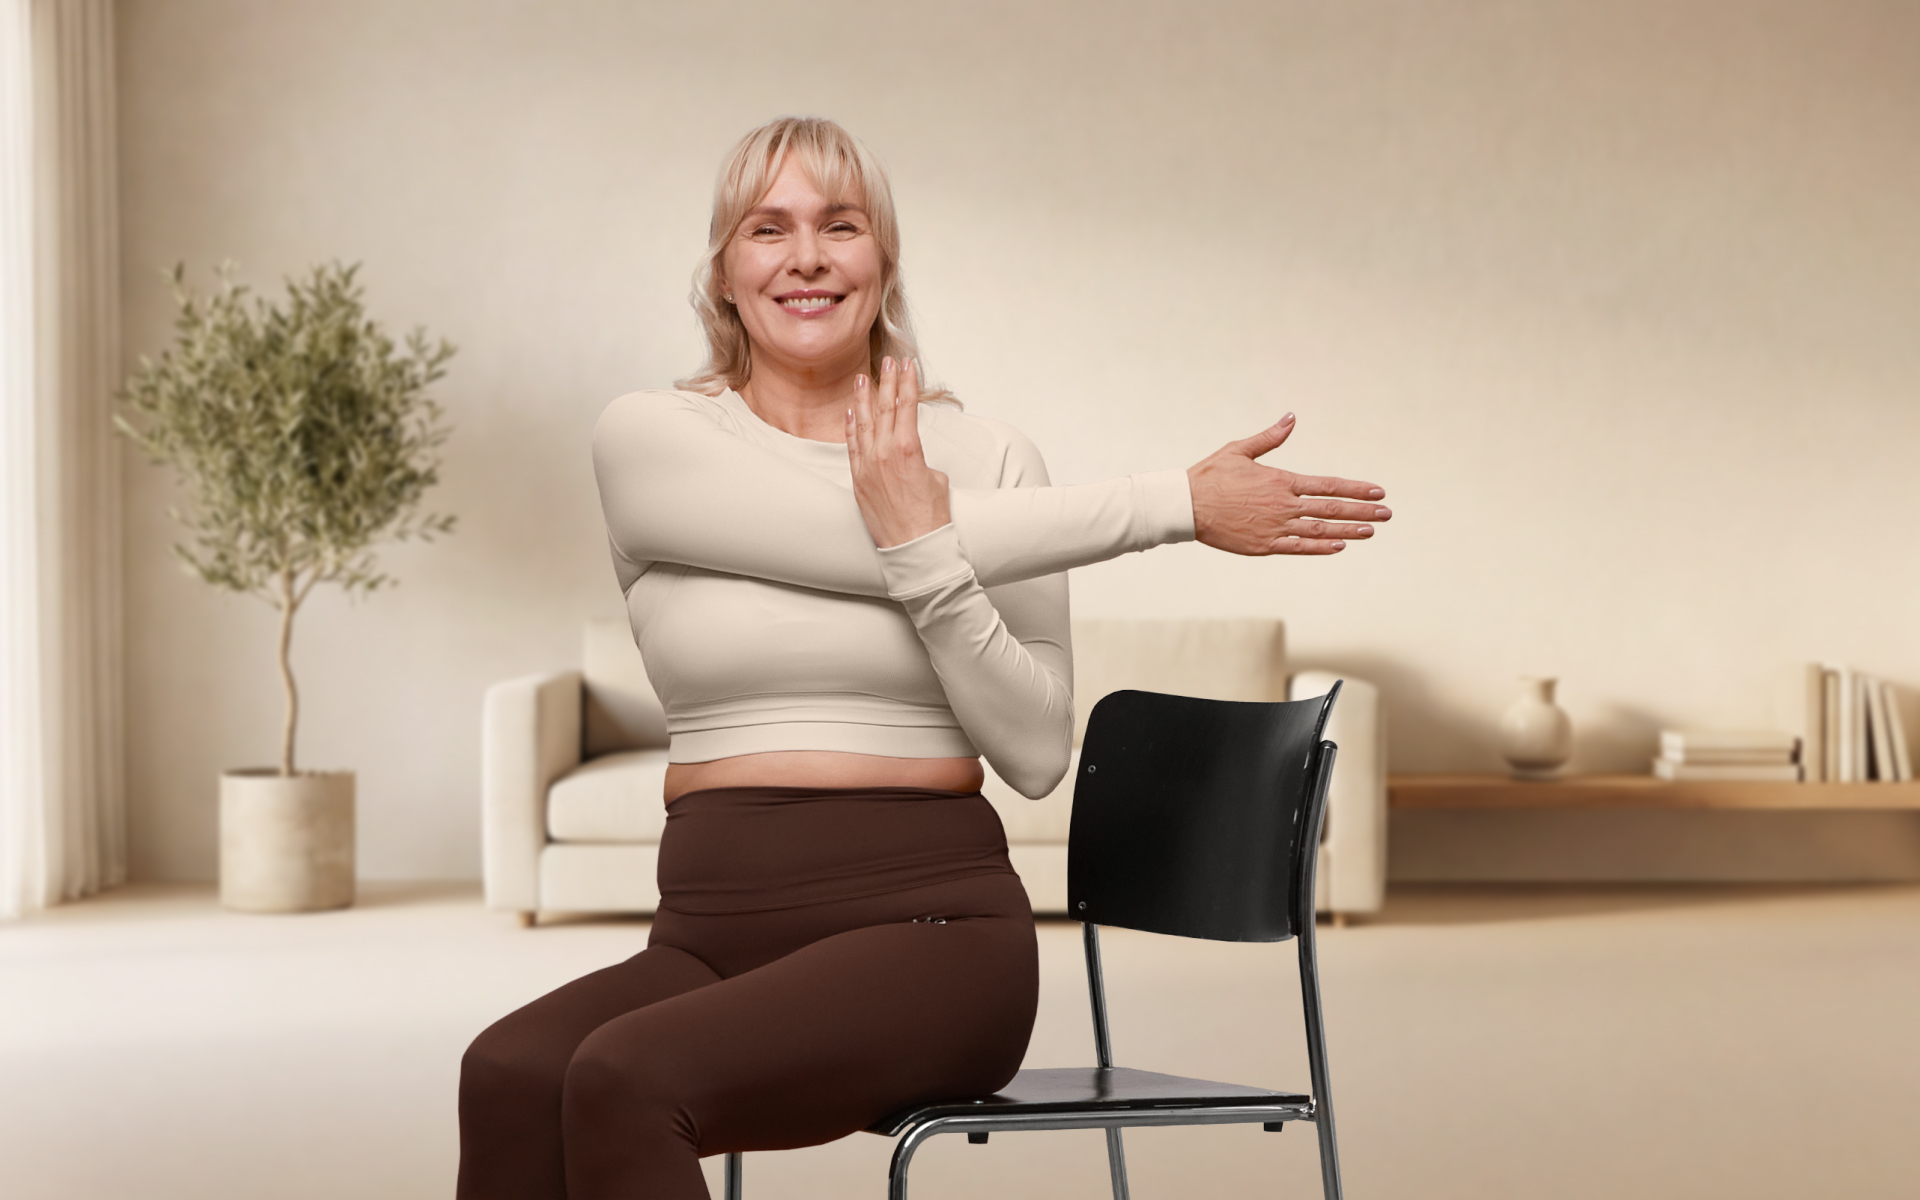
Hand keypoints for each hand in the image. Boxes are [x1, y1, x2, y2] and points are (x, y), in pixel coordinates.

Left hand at [847, 357, 950, 548]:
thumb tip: (909, 456)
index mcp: (908, 449)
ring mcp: (867, 466)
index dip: (907, 383)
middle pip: (885, 408)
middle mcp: (884, 453)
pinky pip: (852, 446)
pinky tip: (851, 411)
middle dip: (887, 382)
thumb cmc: (932, 517)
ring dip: (864, 398)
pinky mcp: (858, 480)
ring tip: (863, 377)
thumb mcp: (935, 479)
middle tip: (889, 361)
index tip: (907, 364)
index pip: (906, 406)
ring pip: (864, 423)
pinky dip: (850, 427)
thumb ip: (919, 459)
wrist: (916, 547)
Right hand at [1187, 415, 1390, 554]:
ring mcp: (1275, 527)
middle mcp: (1283, 505)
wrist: (1186, 506)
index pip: (1328, 485)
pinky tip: (1340, 546)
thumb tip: (1291, 419)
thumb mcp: (1239, 450)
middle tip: (1387, 514)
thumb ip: (1269, 438)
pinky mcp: (1263, 545)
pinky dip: (1321, 548)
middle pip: (1331, 509)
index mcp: (1281, 481)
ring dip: (1349, 530)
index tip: (1378, 491)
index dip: (1356, 489)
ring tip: (1371, 530)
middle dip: (1362, 510)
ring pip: (1320, 530)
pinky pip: (1298, 547)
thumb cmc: (1210, 476)